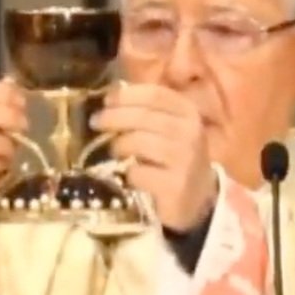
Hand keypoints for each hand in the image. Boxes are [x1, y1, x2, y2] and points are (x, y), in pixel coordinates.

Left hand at [92, 82, 217, 232]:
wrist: (198, 200)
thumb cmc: (175, 158)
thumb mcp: (170, 129)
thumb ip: (148, 111)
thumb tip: (112, 96)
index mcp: (189, 113)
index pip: (155, 94)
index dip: (127, 95)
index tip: (106, 100)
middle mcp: (190, 133)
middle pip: (143, 116)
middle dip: (114, 117)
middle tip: (96, 122)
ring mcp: (185, 160)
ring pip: (138, 142)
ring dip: (119, 146)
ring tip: (115, 151)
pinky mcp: (174, 186)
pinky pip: (137, 172)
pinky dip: (129, 174)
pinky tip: (131, 176)